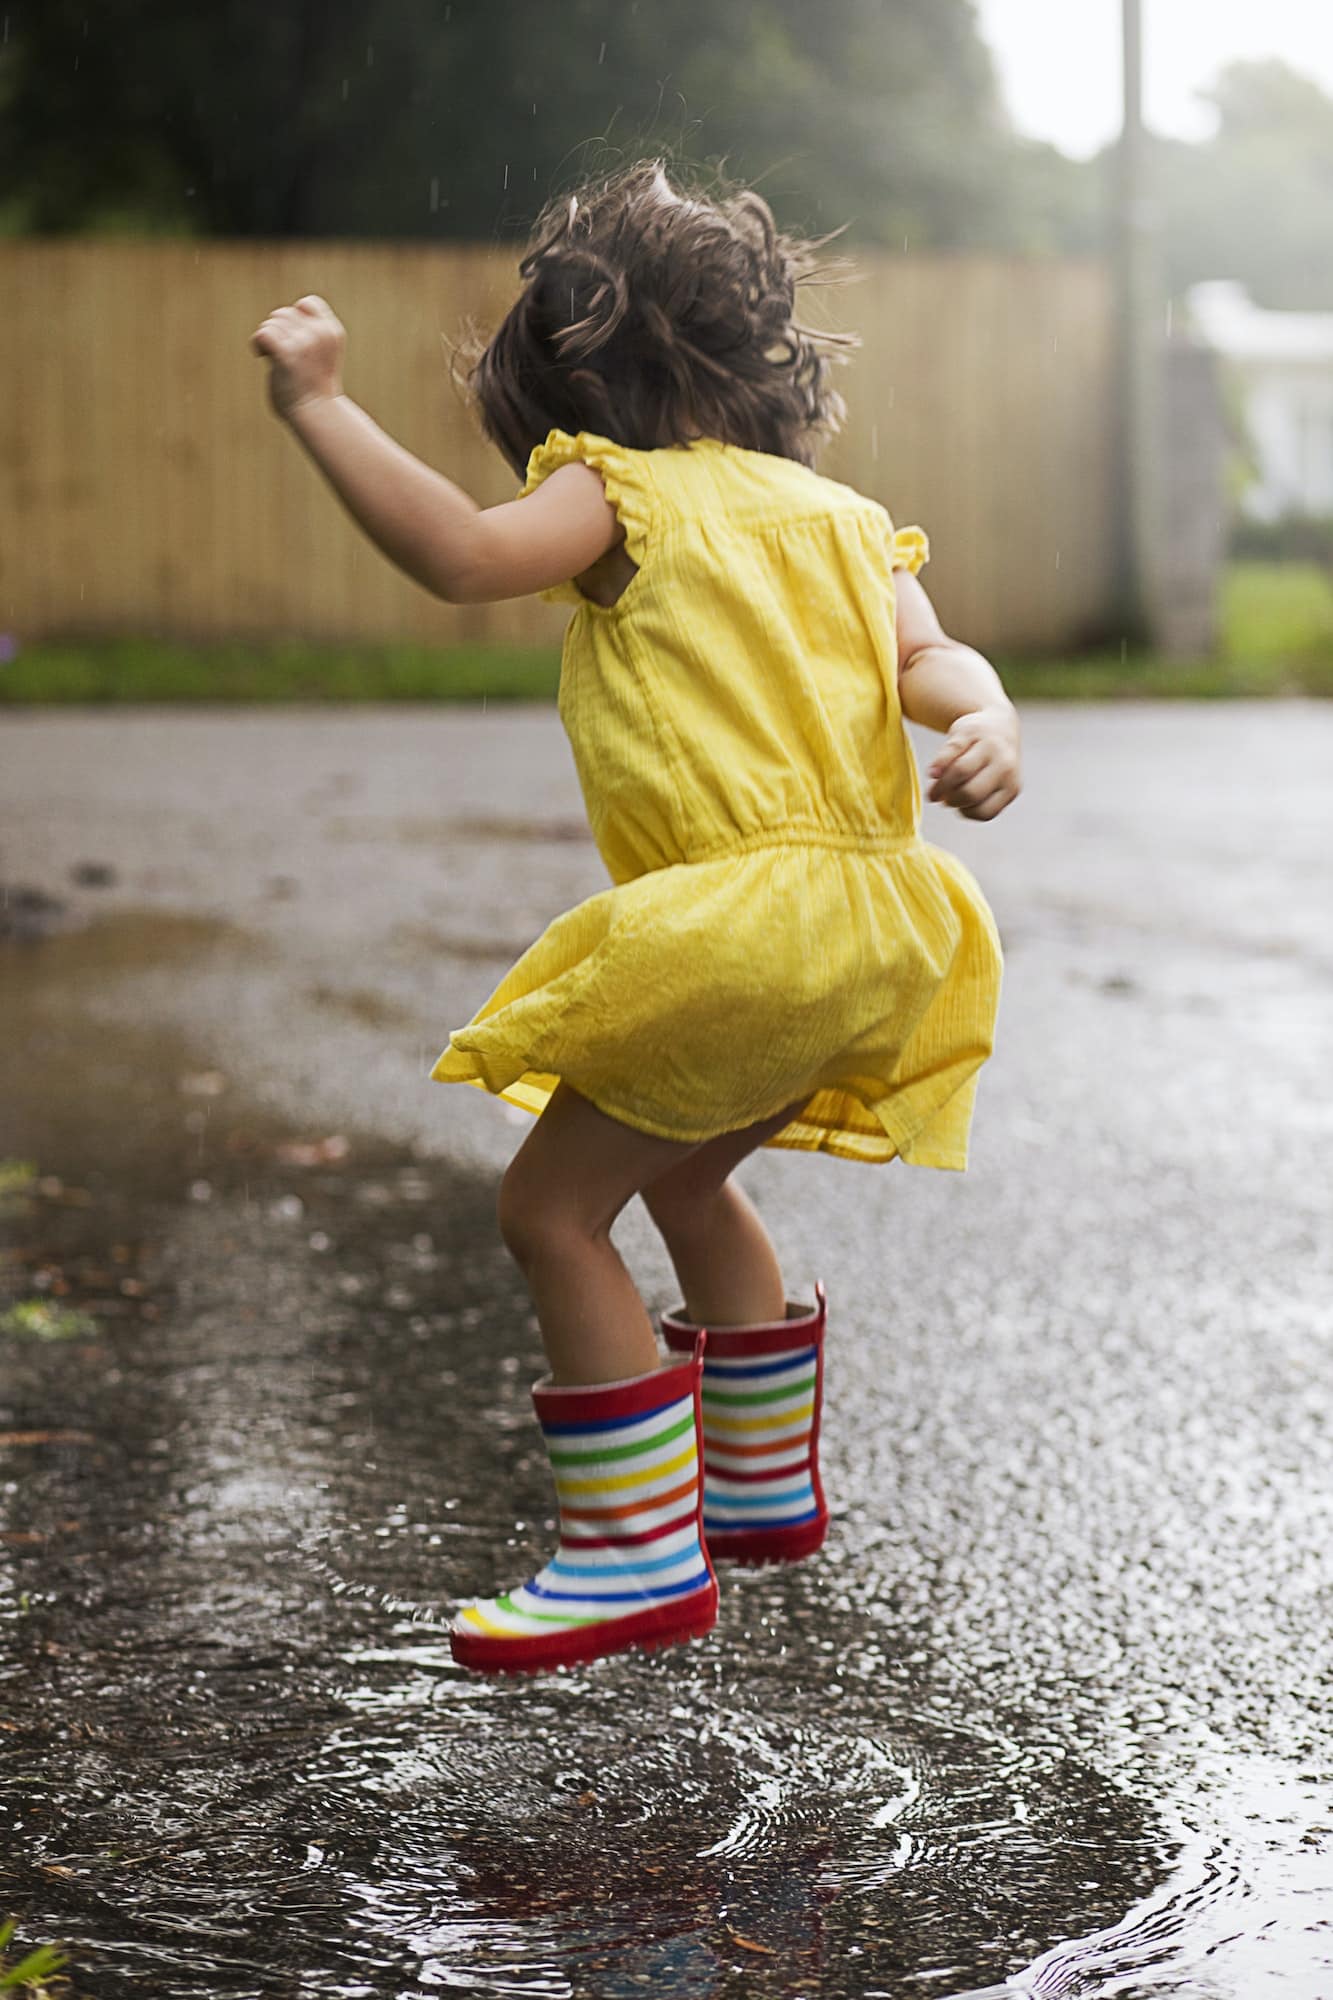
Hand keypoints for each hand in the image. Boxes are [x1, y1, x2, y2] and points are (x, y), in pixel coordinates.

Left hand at [250, 294, 344, 419]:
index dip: (296, 316)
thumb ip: (308, 335)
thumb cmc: (316, 392)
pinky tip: (261, 356)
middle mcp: (320, 333)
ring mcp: (304, 342)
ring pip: (271, 323)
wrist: (319, 417)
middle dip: (278, 331)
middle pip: (284, 313)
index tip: (295, 338)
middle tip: (282, 354)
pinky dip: (257, 344)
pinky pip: (263, 334)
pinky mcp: (287, 354)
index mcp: (332, 332)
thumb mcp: (322, 356)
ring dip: (268, 339)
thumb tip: (278, 323)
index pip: (307, 303)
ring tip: (275, 360)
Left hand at [926, 704, 1020, 819]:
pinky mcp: (1013, 792)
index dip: (941, 785)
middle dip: (950, 798)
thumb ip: (945, 753)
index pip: (961, 771)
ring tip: (955, 796)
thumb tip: (934, 774)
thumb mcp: (959, 733)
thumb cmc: (977, 733)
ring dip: (961, 808)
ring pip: (981, 810)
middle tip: (941, 795)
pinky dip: (972, 812)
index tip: (930, 792)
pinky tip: (966, 801)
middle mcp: (1005, 765)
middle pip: (971, 793)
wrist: (1003, 729)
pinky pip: (988, 814)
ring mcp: (1012, 781)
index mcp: (990, 746)